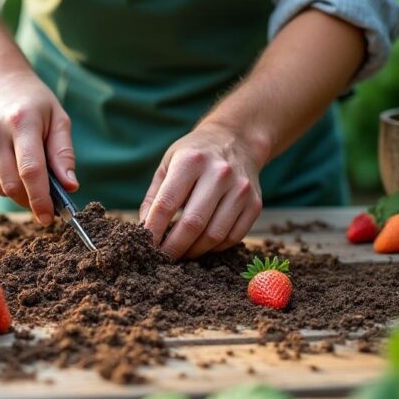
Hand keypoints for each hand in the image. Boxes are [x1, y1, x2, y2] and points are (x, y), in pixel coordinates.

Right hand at [0, 68, 76, 224]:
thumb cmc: (34, 102)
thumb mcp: (58, 119)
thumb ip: (63, 154)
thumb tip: (70, 187)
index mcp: (21, 123)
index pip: (30, 171)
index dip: (40, 199)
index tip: (49, 217)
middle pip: (12, 185)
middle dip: (31, 200)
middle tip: (47, 201)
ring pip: (0, 188)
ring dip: (19, 192)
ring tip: (31, 174)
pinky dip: (6, 183)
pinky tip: (13, 164)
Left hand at [139, 121, 264, 258]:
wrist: (237, 140)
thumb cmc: (195, 155)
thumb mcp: (168, 164)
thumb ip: (154, 197)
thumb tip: (144, 231)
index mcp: (191, 161)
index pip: (166, 204)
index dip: (153, 230)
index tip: (144, 246)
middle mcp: (219, 173)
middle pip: (193, 224)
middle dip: (173, 247)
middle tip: (162, 258)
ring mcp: (240, 189)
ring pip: (214, 235)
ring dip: (194, 251)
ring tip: (182, 253)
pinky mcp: (255, 204)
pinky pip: (233, 237)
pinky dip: (215, 248)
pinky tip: (203, 244)